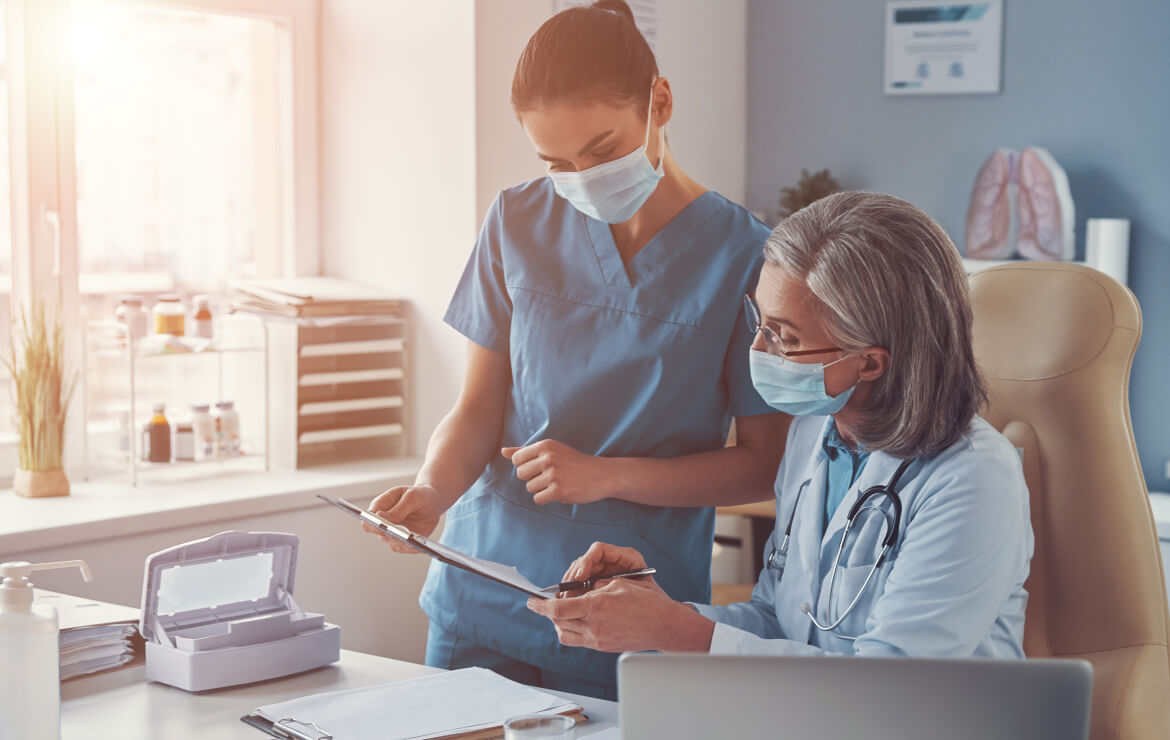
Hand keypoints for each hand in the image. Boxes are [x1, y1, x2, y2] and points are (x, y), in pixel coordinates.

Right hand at [364, 484, 444, 553]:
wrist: (432, 503)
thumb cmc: (419, 495)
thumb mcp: (412, 497)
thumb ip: (398, 508)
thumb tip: (380, 516)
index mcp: (381, 506)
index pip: (368, 517)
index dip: (372, 522)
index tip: (381, 523)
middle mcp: (383, 521)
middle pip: (378, 532)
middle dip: (388, 533)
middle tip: (398, 533)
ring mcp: (392, 533)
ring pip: (391, 542)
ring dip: (401, 541)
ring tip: (411, 539)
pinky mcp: (403, 542)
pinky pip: (404, 548)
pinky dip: (411, 547)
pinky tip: (419, 544)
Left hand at [502, 440, 617, 504]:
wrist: (601, 474)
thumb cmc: (574, 462)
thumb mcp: (552, 450)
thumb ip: (525, 451)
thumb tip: (502, 451)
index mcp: (545, 445)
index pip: (517, 459)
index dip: (526, 466)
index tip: (541, 466)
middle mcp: (548, 458)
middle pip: (521, 474)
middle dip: (533, 478)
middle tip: (550, 476)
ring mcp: (553, 474)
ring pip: (529, 487)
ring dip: (541, 489)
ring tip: (557, 483)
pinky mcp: (558, 490)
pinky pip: (538, 499)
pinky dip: (546, 498)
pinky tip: (559, 492)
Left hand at [527, 577, 714, 652]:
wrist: (663, 626)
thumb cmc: (645, 601)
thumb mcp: (617, 585)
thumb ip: (594, 588)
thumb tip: (579, 591)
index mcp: (596, 607)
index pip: (558, 609)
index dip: (540, 606)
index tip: (531, 601)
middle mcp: (594, 626)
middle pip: (558, 622)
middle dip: (548, 613)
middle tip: (546, 604)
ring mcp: (598, 640)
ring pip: (565, 635)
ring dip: (558, 624)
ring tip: (561, 613)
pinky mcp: (603, 647)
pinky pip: (578, 641)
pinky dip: (572, 630)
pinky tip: (577, 621)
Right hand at [559, 542, 647, 593]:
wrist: (660, 615)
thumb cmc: (652, 600)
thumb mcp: (638, 588)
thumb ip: (616, 583)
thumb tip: (591, 584)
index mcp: (626, 557)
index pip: (598, 550)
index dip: (586, 562)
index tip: (579, 577)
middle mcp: (613, 561)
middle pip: (585, 560)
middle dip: (574, 575)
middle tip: (567, 591)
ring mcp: (604, 571)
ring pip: (579, 571)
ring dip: (570, 583)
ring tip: (566, 597)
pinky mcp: (598, 583)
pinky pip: (580, 583)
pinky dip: (573, 591)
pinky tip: (569, 600)